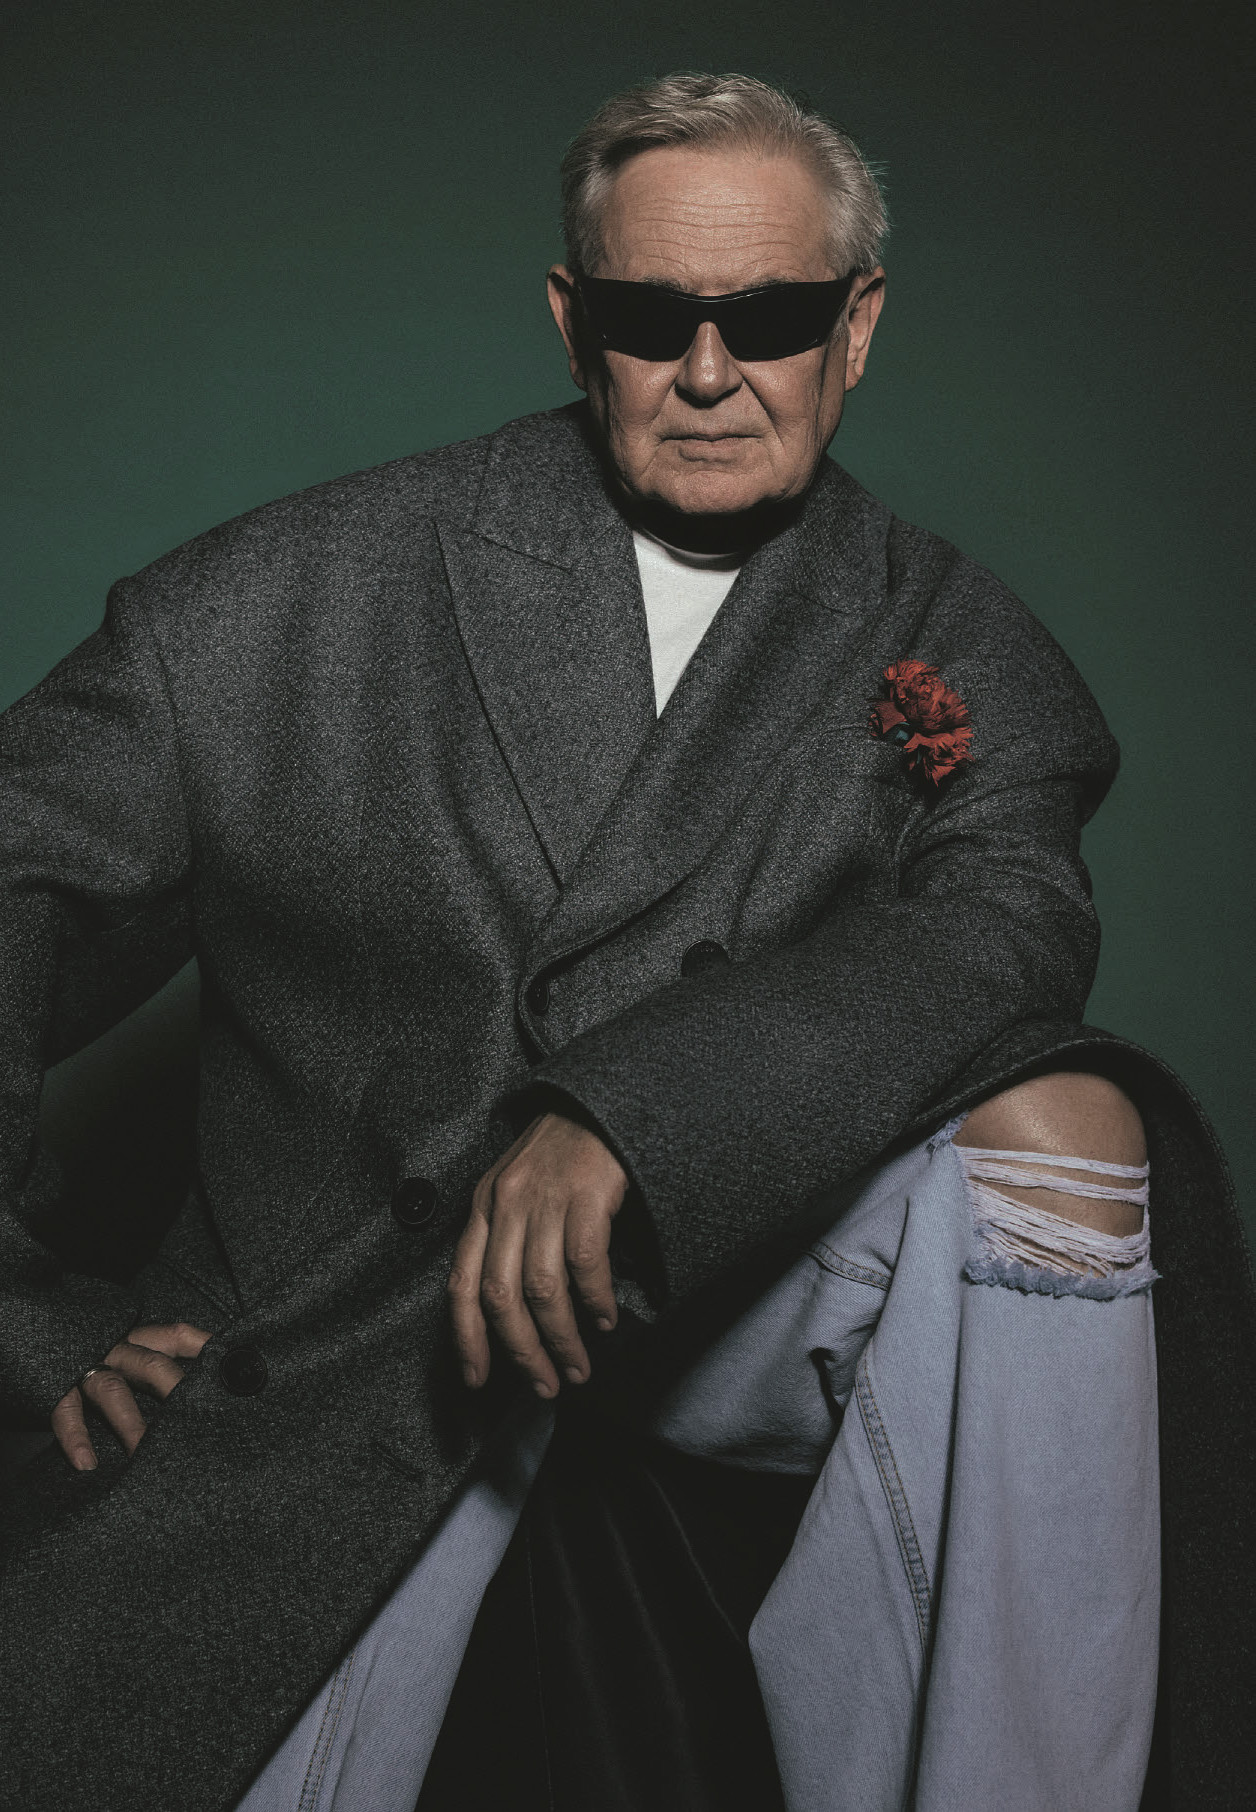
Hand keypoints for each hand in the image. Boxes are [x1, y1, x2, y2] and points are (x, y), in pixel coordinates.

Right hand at [50, 1322, 211, 1470]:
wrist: (39, 1338)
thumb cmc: (100, 1360)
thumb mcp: (133, 1356)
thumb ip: (163, 1368)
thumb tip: (212, 1387)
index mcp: (139, 1340)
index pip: (178, 1336)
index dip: (205, 1347)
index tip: (232, 1365)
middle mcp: (116, 1349)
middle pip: (152, 1365)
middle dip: (175, 1391)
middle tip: (198, 1421)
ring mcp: (85, 1368)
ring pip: (113, 1392)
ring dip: (131, 1423)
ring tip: (144, 1452)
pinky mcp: (54, 1389)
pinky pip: (66, 1412)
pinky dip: (76, 1437)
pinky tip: (87, 1463)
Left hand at [449, 1112, 627, 1396]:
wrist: (600, 1103)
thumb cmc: (560, 1152)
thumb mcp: (515, 1188)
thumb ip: (505, 1238)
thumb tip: (512, 1311)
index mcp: (483, 1206)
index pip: (462, 1284)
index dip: (466, 1339)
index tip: (477, 1379)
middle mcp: (506, 1204)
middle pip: (502, 1297)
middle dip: (521, 1352)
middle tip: (544, 1386)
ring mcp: (546, 1198)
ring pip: (543, 1288)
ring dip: (561, 1338)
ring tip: (577, 1367)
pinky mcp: (586, 1193)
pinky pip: (585, 1262)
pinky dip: (594, 1300)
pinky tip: (604, 1319)